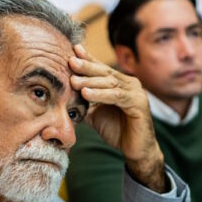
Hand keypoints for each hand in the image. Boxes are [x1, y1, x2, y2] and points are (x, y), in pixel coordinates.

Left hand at [70, 45, 166, 191]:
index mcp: (121, 83)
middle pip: (105, 72)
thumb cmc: (117, 131)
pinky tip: (86, 93)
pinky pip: (117, 96)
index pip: (102, 68)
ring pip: (110, 83)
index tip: (72, 50)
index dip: (88, 59)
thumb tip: (62, 96)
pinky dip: (101, 94)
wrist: (136, 150)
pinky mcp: (139, 104)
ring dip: (90, 81)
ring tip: (74, 80)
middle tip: (70, 61)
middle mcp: (130, 84)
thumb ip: (84, 103)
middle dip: (87, 66)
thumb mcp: (95, 114)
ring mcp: (136, 93)